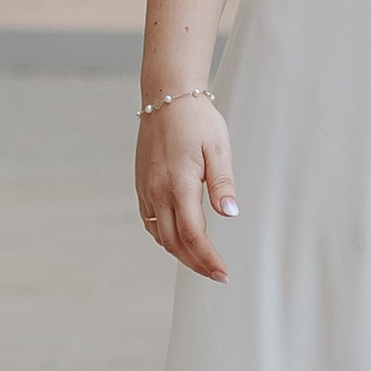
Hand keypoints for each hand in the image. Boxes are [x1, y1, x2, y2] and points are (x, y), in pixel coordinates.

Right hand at [135, 93, 237, 281]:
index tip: (222, 273)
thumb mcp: (218, 148)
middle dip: (195, 263)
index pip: (193, 235)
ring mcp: (146, 189)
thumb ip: (222, 183)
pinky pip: (149, 221)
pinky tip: (177, 239)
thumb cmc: (196, 120)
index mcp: (179, 185)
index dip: (207, 258)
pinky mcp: (141, 184)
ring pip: (159, 235)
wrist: (166, 97)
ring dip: (179, 253)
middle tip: (216, 274)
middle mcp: (157, 192)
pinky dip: (164, 237)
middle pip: (173, 242)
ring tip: (201, 261)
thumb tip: (229, 214)